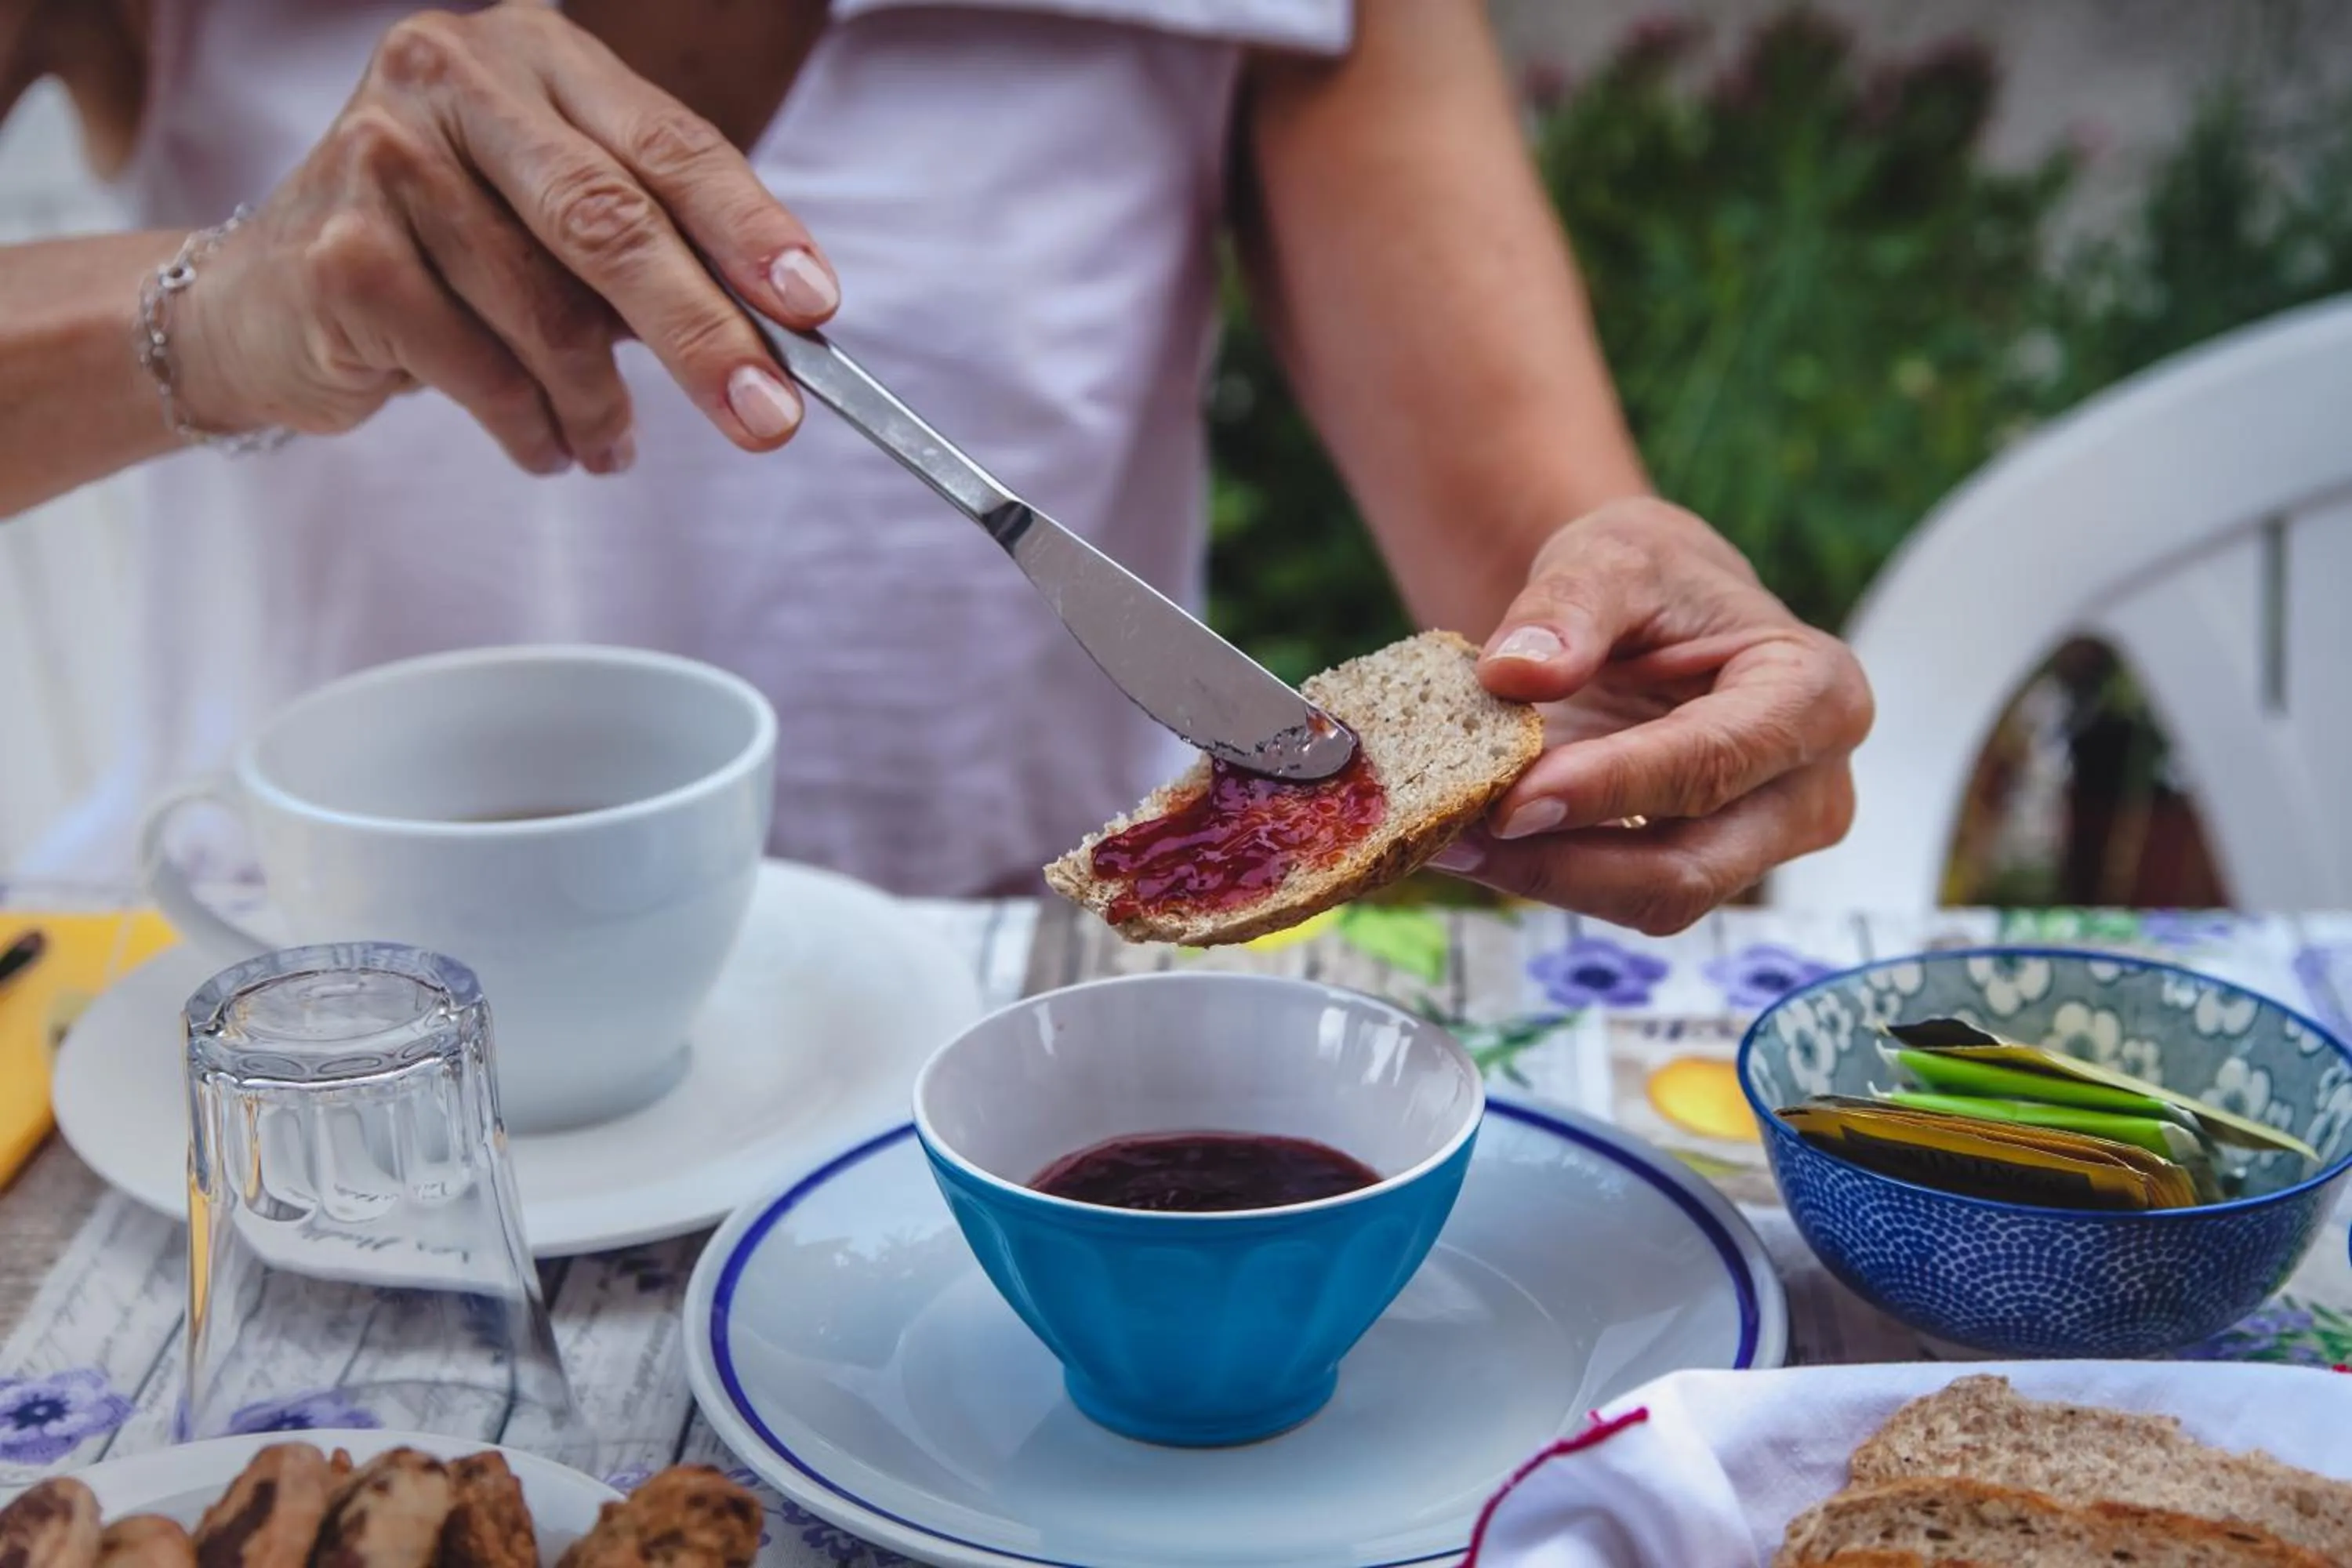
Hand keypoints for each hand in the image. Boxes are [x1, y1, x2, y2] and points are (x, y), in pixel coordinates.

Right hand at [170, 3, 833, 474]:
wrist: (269, 301)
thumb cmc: (449, 256)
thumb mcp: (558, 223)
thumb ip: (658, 249)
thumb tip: (783, 332)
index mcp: (533, 53)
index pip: (669, 142)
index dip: (750, 227)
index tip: (813, 305)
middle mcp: (452, 78)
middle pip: (611, 222)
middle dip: (704, 335)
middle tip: (769, 420)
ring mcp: (382, 156)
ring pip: (547, 313)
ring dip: (600, 408)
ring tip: (610, 446)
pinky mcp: (341, 254)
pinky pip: (482, 370)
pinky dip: (532, 428)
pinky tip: (544, 446)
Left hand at [1433, 498, 1872, 932]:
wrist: (1657, 610)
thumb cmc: (1654, 576)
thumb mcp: (1612, 555)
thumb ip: (1569, 607)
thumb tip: (1516, 672)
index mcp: (1815, 695)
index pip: (1713, 762)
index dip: (1611, 790)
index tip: (1514, 803)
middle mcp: (1810, 788)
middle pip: (1690, 866)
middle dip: (1566, 863)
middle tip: (1455, 838)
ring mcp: (1765, 843)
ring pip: (1654, 898)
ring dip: (1543, 879)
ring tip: (1445, 840)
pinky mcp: (1708, 869)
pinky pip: (1623, 893)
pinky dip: (1543, 874)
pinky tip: (1469, 845)